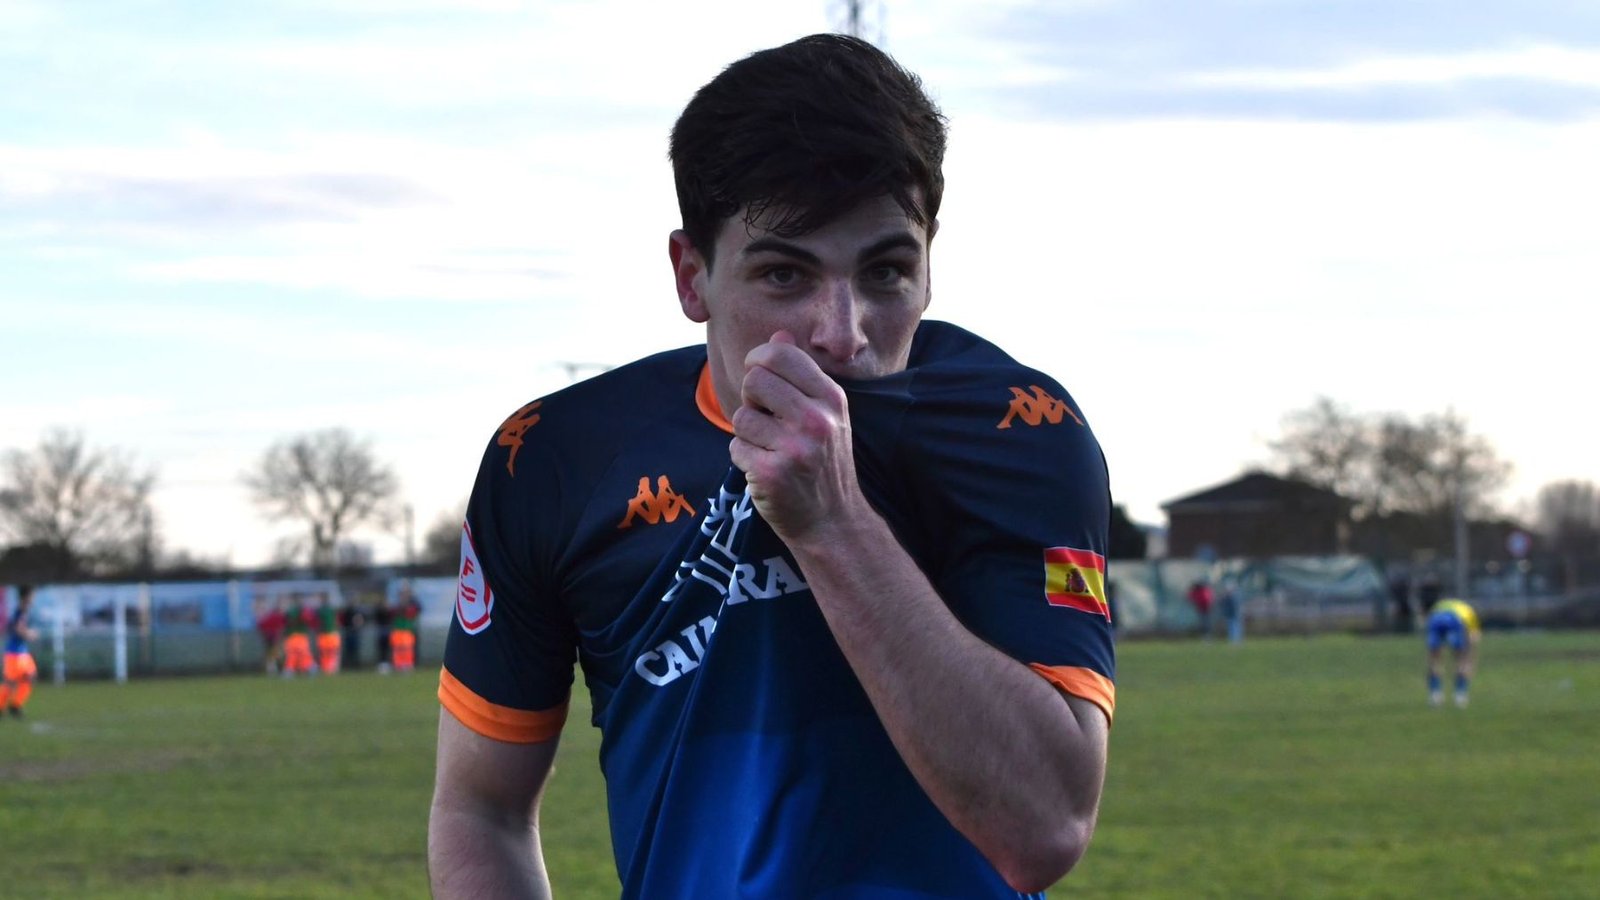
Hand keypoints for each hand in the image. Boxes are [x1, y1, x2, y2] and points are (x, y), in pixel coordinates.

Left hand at [730, 331, 864, 543]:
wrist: (833, 521)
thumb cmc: (823, 462)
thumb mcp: (825, 414)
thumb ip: (800, 373)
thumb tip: (779, 333)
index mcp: (831, 398)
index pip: (780, 353)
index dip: (758, 360)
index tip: (758, 376)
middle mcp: (817, 420)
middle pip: (754, 379)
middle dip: (751, 399)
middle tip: (766, 421)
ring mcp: (795, 448)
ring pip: (740, 417)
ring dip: (747, 434)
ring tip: (770, 449)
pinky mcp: (771, 474)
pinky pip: (735, 448)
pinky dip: (744, 460)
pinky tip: (766, 471)